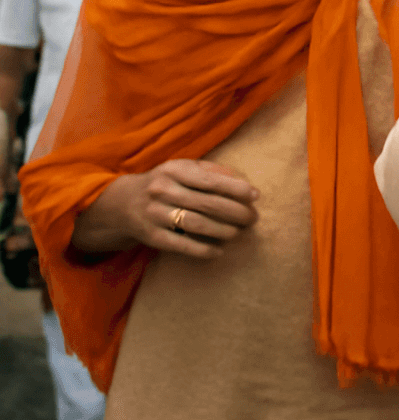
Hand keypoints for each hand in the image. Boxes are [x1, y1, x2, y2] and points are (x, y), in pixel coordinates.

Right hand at [72, 159, 259, 259]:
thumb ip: (211, 171)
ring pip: (197, 225)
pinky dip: (203, 249)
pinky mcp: (151, 236)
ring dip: (223, 230)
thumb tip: (242, 181)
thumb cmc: (164, 183)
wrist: (121, 203)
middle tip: (253, 218)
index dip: (237, 189)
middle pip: (208, 204)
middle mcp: (163, 190)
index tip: (256, 196)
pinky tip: (219, 251)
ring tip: (239, 232)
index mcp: (174, 170)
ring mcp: (155, 214)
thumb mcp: (182, 168)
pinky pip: (182, 245)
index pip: (211, 180)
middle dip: (236, 212)